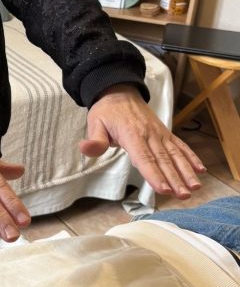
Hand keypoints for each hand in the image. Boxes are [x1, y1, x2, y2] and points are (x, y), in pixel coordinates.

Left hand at [81, 85, 205, 198]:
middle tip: (183, 195)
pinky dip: (191, 157)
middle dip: (174, 178)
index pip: (144, 157)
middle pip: (163, 159)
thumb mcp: (95, 122)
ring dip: (186, 171)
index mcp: (131, 134)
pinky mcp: (165, 132)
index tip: (163, 189)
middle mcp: (149, 134)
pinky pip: (180, 145)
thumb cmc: (106, 111)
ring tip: (195, 187)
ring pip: (174, 154)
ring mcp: (159, 133)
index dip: (153, 174)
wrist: (119, 91)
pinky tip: (200, 170)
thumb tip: (85, 149)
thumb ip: (94, 139)